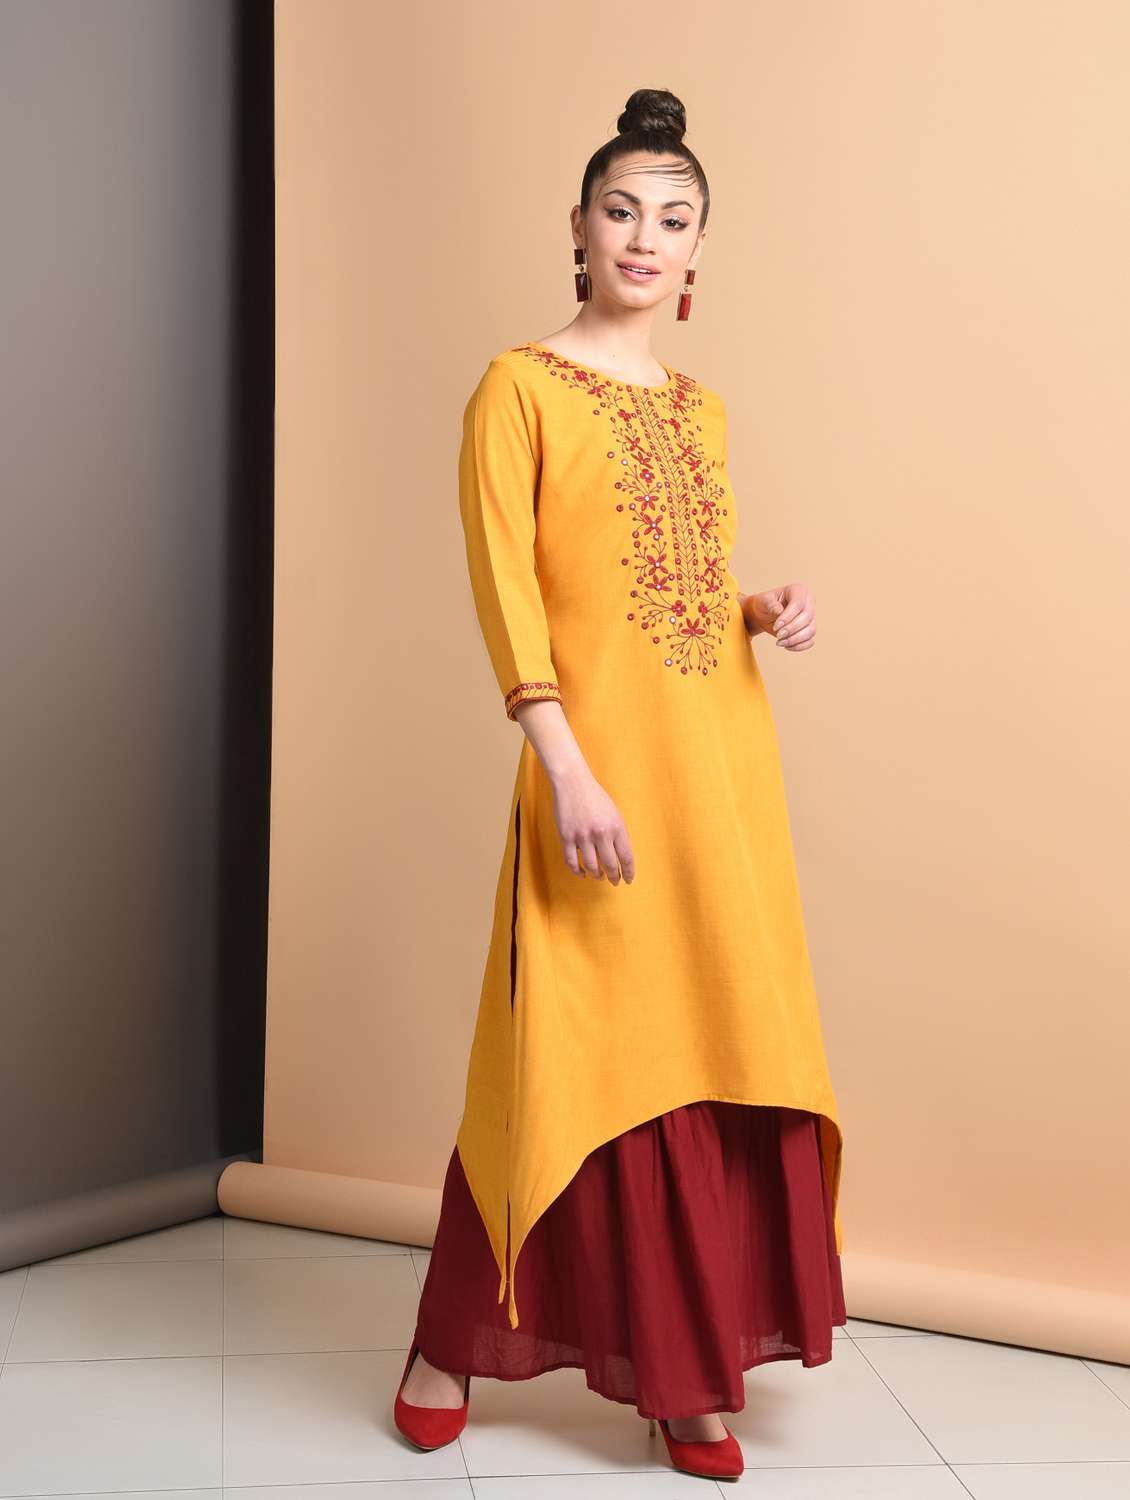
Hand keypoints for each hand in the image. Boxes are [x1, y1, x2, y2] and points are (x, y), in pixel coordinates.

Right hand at [549, 765, 635, 883]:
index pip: (626, 857)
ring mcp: (582, 837)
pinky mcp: (566, 837)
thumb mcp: (614, 813)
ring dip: (597, 875)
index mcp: (616, 827)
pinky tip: (582, 873)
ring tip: (599, 876)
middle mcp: (601, 834)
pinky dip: (578, 871)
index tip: (628, 879)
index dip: (629, 872)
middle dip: (614, 877)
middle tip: (615, 881)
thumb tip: (621, 856)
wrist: (572, 783)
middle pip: (610, 865)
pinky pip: (572, 861)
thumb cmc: (595, 797)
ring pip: (591, 866)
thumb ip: (618, 834)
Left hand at [741, 582, 815, 650]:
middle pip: (807, 617)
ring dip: (795, 639)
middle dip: (791, 629)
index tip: (776, 626)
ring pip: (811, 630)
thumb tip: (780, 612)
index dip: (788, 617)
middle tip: (778, 635)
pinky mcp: (809, 629)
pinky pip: (810, 641)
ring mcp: (811, 616)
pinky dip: (799, 646)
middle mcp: (808, 602)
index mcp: (798, 590)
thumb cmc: (764, 604)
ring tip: (780, 642)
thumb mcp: (764, 601)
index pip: (798, 604)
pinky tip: (786, 646)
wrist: (763, 614)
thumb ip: (771, 605)